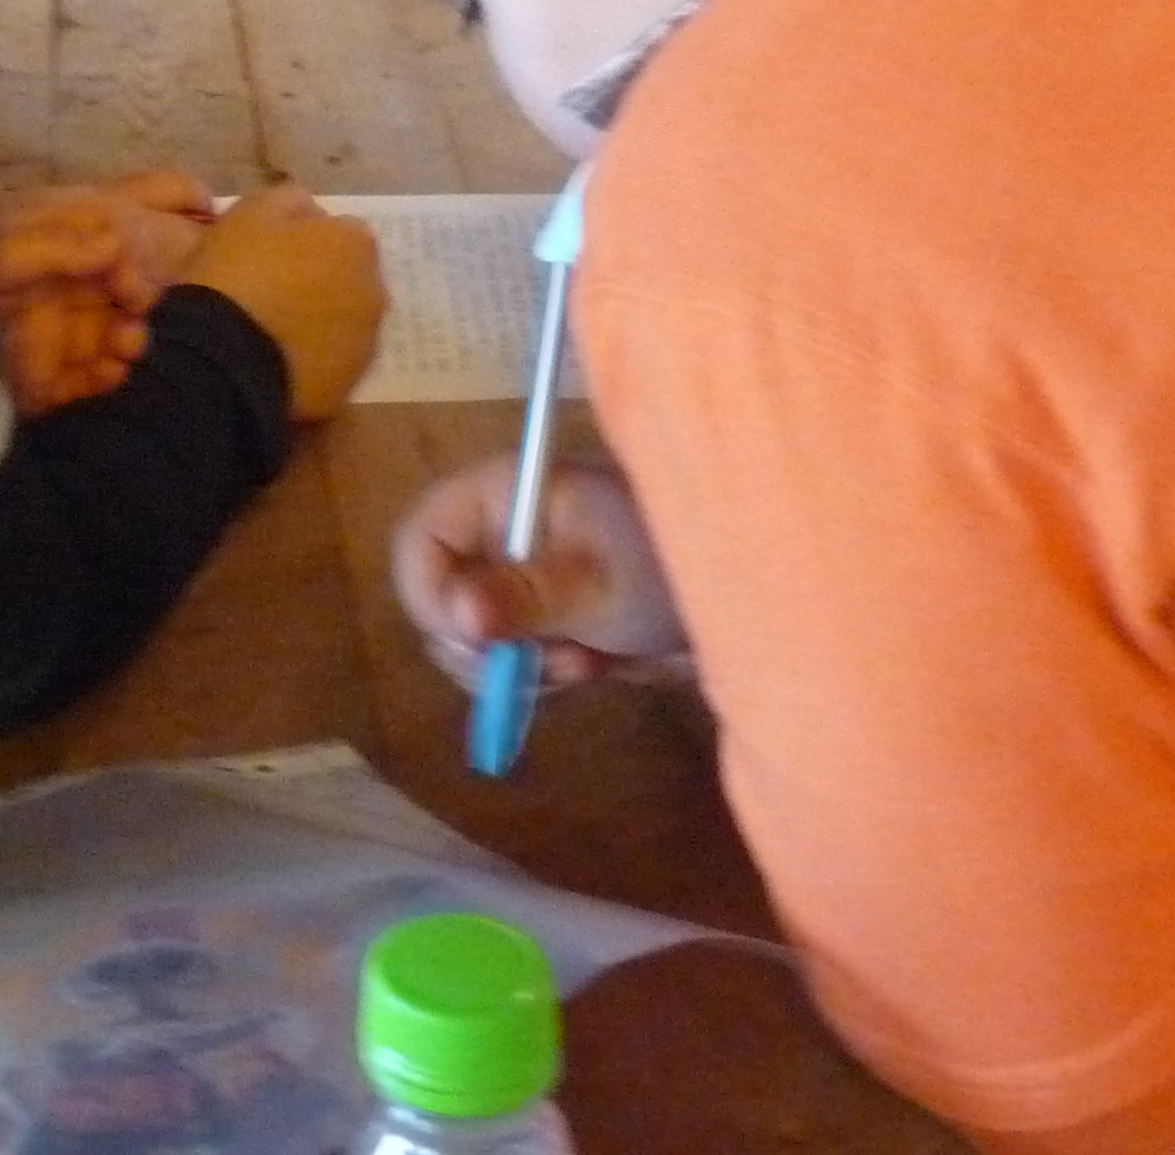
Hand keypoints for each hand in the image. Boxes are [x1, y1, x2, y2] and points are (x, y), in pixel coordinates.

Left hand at [0, 174, 204, 417]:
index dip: (129, 262)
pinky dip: (108, 376)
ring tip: (121, 350)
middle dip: (137, 303)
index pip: (106, 245)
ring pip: (114, 334)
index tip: (133, 286)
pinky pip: (94, 378)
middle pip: (119, 291)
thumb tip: (115, 242)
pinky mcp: (51, 380)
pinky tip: (106, 374)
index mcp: (46, 250)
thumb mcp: (2, 255)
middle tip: (132, 316)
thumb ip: (60, 246)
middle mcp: (57, 289)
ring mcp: (55, 336)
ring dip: (129, 340)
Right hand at [176, 182, 381, 418]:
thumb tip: (310, 210)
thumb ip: (290, 200)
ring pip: (346, 322)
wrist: (223, 358)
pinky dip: (315, 359)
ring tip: (276, 331)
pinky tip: (279, 360)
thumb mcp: (250, 212)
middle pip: (350, 278)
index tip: (275, 253)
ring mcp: (366, 342)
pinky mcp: (349, 384)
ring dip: (323, 321)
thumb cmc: (235, 273)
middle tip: (276, 292)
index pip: (341, 232)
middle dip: (324, 281)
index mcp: (355, 243)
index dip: (308, 241)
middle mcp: (374, 291)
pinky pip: (334, 362)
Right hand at [392, 455, 686, 690]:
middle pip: (437, 598)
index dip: (430, 595)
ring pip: (469, 639)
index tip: (472, 641)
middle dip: (479, 646)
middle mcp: (499, 534)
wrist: (752, 601)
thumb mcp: (602, 585)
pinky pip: (505, 659)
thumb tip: (459, 617)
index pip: (422, 540)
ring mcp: (519, 579)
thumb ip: (526, 598)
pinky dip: (536, 677)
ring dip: (513, 668)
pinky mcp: (542, 619)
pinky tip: (588, 668)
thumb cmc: (675, 566)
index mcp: (503, 497)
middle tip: (537, 666)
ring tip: (581, 664)